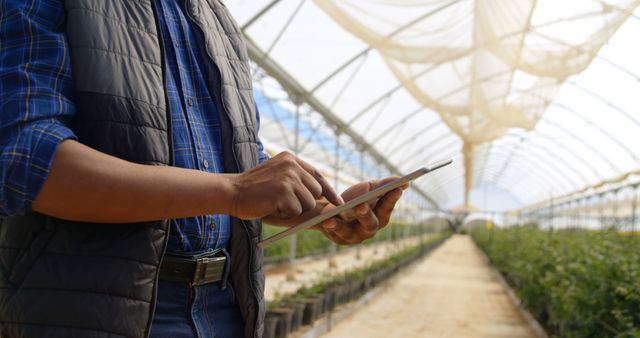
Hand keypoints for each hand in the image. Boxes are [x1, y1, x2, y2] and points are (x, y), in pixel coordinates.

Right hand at [228, 152, 342, 219]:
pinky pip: (296, 211)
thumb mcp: (278, 176)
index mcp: (291, 159)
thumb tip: (324, 197)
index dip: (329, 190)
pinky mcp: (283, 192)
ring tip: (275, 203)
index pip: (317, 175)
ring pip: (307, 203)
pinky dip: (284, 213)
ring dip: (293, 209)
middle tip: (282, 202)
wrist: (231, 192)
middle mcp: (292, 165)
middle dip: (304, 202)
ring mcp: (288, 178)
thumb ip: (297, 180)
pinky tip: (270, 206)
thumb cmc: (254, 189)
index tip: (338, 202)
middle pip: (316, 192)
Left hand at [314, 177, 407, 244]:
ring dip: (341, 225)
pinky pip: (333, 233)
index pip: (387, 207)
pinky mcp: (339, 239)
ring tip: (333, 217)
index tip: (396, 188)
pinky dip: (329, 226)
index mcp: (380, 216)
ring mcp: (354, 236)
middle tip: (361, 205)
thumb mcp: (368, 188)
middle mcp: (369, 229)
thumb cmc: (355, 198)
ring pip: (348, 232)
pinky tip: (325, 221)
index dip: (391, 199)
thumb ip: (384, 185)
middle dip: (366, 214)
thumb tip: (406, 182)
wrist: (333, 208)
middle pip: (370, 223)